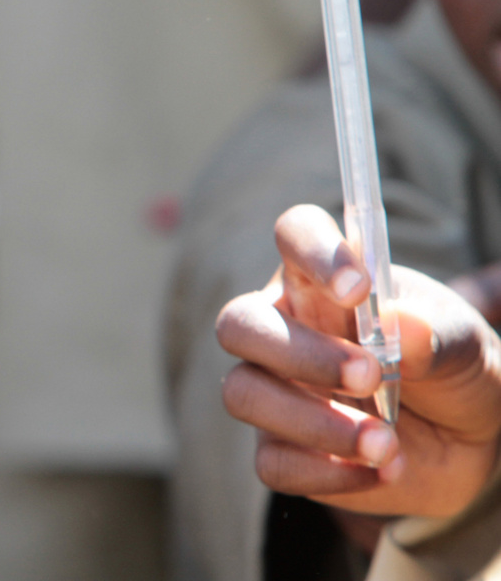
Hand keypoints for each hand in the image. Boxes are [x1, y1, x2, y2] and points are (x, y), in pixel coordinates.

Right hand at [216, 205, 500, 516]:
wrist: (465, 444)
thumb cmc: (451, 369)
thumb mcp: (465, 345)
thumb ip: (437, 332)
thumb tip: (400, 326)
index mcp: (323, 279)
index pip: (295, 235)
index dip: (314, 252)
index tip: (358, 287)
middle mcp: (285, 327)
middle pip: (240, 324)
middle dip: (300, 354)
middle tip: (370, 376)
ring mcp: (275, 389)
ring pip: (244, 393)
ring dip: (315, 421)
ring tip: (388, 443)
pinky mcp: (281, 449)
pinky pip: (273, 462)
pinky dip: (330, 471)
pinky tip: (382, 469)